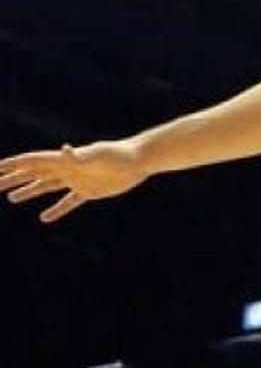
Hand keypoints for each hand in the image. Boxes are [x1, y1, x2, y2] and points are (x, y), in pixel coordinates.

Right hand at [0, 141, 149, 222]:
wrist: (140, 160)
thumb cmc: (119, 154)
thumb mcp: (98, 155)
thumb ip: (79, 156)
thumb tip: (64, 149)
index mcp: (64, 159)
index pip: (32, 161)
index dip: (13, 165)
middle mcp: (67, 168)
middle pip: (34, 174)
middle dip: (14, 179)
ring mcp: (77, 179)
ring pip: (47, 186)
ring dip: (29, 191)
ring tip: (12, 198)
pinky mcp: (89, 191)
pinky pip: (69, 202)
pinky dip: (57, 210)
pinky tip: (45, 218)